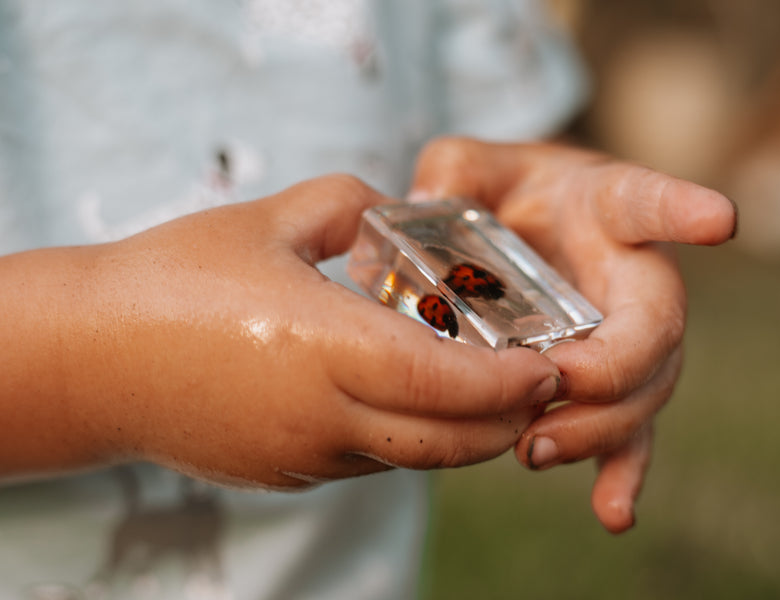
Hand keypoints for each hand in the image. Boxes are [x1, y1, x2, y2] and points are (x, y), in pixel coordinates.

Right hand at [0, 175, 562, 487]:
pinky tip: (412, 404)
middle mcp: (324, 417)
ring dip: (463, 434)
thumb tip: (393, 210)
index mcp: (326, 348)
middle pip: (449, 441)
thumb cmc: (174, 280)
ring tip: (489, 394)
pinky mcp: (286, 473)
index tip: (549, 366)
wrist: (89, 359)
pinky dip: (410, 440)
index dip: (511, 383)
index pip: (450, 386)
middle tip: (538, 385)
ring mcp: (305, 456)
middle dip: (508, 420)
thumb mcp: (267, 221)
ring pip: (414, 459)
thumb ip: (347, 206)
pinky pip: (371, 463)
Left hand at [410, 138, 735, 531]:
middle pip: (653, 331)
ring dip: (597, 429)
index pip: (648, 203)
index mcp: (608, 208)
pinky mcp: (609, 384)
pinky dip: (620, 473)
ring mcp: (628, 337)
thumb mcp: (471, 165)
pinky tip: (613, 514)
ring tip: (536, 449)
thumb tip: (430, 201)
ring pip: (642, 393)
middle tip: (555, 389)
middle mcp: (634, 277)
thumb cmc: (508, 191)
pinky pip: (626, 433)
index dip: (684, 210)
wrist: (527, 228)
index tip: (720, 220)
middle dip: (612, 370)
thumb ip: (454, 172)